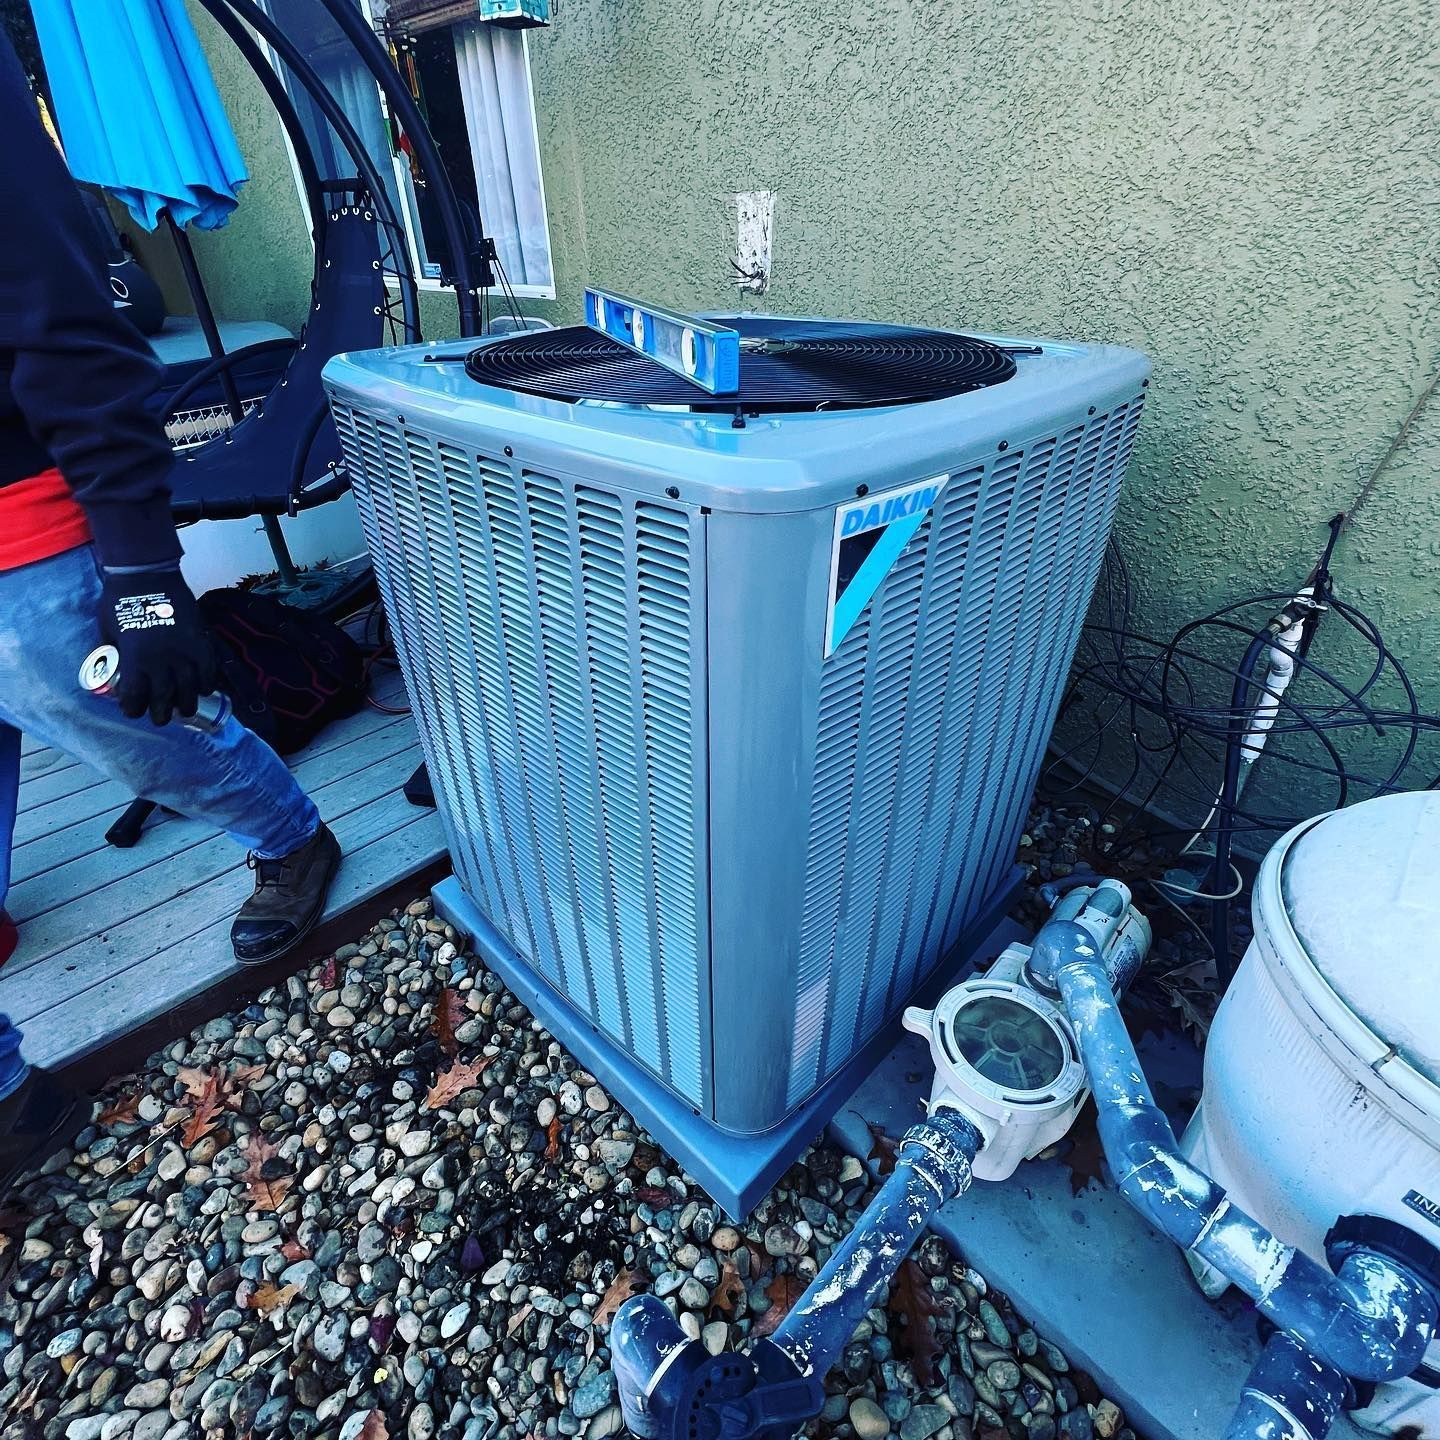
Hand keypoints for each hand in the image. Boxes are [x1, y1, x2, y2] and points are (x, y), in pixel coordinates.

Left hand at [98, 567, 220, 724]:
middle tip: (161, 718)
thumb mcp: (106, 630)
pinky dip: (207, 682)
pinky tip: (203, 689)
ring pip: (190, 689)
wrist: (147, 575)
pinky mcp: (200, 641)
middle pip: (165, 698)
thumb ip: (113, 652)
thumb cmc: (120, 600)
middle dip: (162, 714)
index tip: (133, 711)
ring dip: (187, 703)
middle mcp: (162, 660)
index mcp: (136, 659)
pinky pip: (208, 669)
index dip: (134, 709)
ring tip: (185, 710)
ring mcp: (184, 651)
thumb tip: (111, 669)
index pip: (136, 696)